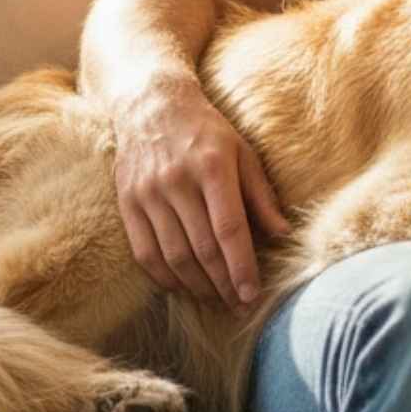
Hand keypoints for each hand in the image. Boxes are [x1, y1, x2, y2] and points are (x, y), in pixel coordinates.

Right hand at [112, 77, 291, 312]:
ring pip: (173, 256)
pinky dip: (165, 277)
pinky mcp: (127, 203)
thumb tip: (283, 234)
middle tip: (240, 306)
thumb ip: (261, 194)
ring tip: (218, 299)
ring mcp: (148, 194)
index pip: (229, 229)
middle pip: (201, 249)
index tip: (252, 295)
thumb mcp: (244, 152)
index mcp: (213, 167)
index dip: (241, 266)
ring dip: (197, 286)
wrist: (151, 105)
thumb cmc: (207, 132)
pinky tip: (185, 286)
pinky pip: (145, 253)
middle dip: (223, 284)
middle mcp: (177, 181)